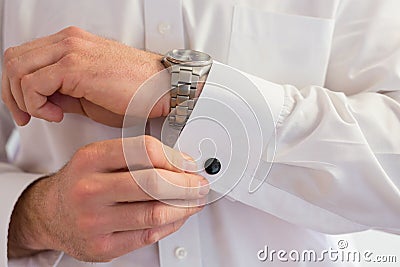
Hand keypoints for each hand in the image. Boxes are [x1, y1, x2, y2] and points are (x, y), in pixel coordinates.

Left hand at [1, 26, 169, 126]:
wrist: (162, 89)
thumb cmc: (136, 91)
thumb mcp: (89, 93)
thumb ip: (62, 92)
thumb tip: (43, 101)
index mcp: (71, 43)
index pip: (24, 56)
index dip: (16, 86)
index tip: (26, 108)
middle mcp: (68, 41)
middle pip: (13, 59)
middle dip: (12, 94)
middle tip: (26, 115)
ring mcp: (70, 51)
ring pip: (17, 70)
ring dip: (24, 101)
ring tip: (48, 114)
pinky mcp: (74, 66)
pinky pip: (32, 84)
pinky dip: (36, 104)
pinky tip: (56, 114)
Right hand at [8, 136, 207, 261]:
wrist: (51, 213)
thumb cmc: (81, 182)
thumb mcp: (100, 157)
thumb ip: (137, 157)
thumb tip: (181, 164)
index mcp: (91, 159)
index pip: (144, 150)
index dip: (175, 158)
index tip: (189, 164)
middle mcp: (90, 189)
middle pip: (153, 183)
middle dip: (187, 184)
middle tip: (200, 184)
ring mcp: (95, 221)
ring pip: (155, 213)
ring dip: (185, 206)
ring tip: (194, 200)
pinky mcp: (103, 247)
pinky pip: (149, 234)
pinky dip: (172, 224)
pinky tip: (178, 215)